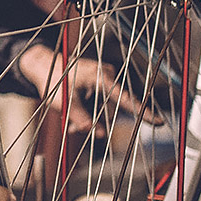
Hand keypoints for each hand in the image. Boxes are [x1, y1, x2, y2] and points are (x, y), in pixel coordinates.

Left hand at [18, 43, 151, 132]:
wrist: (41, 64)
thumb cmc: (53, 79)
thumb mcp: (65, 103)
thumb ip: (82, 119)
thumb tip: (99, 135)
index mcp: (100, 77)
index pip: (125, 98)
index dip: (142, 112)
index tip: (159, 122)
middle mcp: (105, 76)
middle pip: (110, 108)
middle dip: (94, 122)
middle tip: (74, 128)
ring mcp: (102, 79)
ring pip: (103, 108)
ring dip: (89, 119)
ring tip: (70, 123)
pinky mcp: (97, 84)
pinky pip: (98, 103)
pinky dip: (88, 112)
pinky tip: (73, 119)